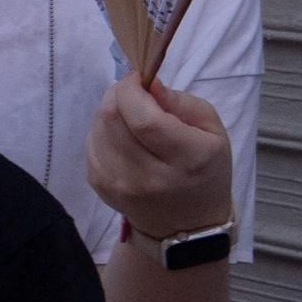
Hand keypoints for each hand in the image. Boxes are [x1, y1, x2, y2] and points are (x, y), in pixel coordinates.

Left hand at [88, 77, 231, 243]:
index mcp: (188, 158)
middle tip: (133, 92)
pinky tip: (121, 137)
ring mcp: (120, 184)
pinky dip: (102, 131)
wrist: (186, 222)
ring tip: (130, 115)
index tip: (138, 78)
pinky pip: (91, 145)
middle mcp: (150, 176)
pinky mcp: (100, 187)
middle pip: (112, 119)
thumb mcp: (210, 130)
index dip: (132, 90)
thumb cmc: (204, 169)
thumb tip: (147, 83)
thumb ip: (180, 102)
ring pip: (97, 129)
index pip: (144, 118)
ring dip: (109, 112)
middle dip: (118, 95)